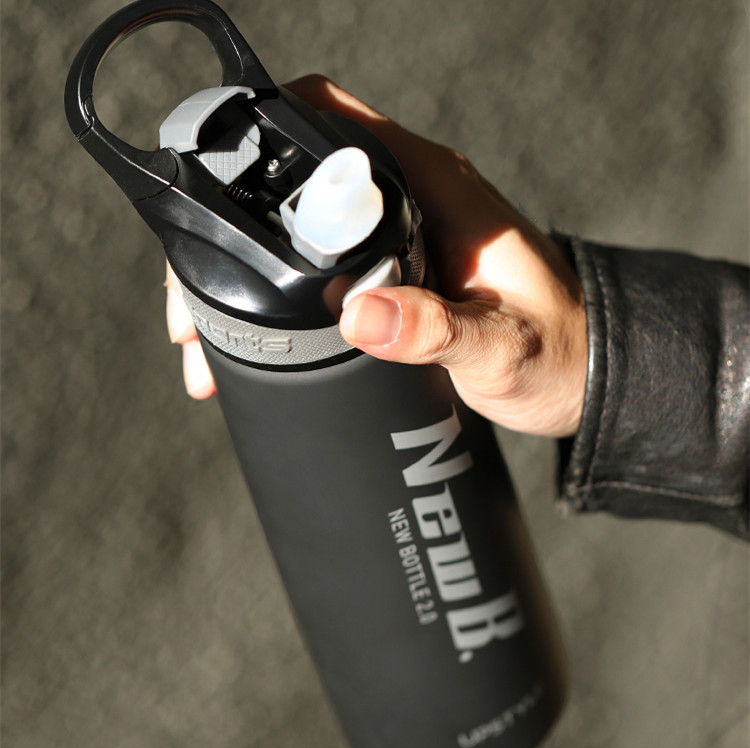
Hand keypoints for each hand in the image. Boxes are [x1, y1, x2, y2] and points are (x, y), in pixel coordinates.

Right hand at [166, 76, 587, 437]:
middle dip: (228, 225)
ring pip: (296, 221)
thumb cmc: (558, 353)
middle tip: (193, 302)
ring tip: (206, 336)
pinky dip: (277, 290)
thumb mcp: (500, 347)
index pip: (328, 120)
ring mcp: (397, 231)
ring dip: (245, 269)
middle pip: (292, 174)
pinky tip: (255, 335)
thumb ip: (437, 330)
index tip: (209, 192)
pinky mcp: (392, 267)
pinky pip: (317, 258)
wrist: (579, 375)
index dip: (258, 138)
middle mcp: (408, 196)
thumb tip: (360, 315)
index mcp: (434, 185)